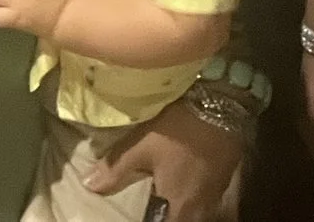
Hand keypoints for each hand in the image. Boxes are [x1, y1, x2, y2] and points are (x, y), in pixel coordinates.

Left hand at [85, 95, 243, 221]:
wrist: (224, 103)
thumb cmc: (180, 129)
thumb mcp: (142, 145)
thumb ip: (114, 170)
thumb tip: (88, 186)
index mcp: (178, 208)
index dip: (150, 221)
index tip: (140, 211)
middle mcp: (200, 209)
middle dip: (165, 216)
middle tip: (152, 205)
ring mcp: (215, 195)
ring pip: (195, 215)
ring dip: (180, 211)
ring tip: (167, 199)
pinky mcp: (224, 180)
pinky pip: (207, 201)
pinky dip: (194, 199)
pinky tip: (187, 185)